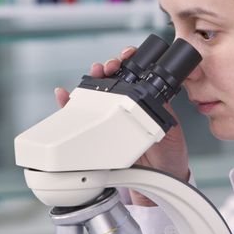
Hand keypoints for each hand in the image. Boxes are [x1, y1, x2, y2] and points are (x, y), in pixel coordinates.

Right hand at [54, 47, 189, 206]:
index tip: (127, 56)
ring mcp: (111, 117)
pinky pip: (78, 116)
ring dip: (91, 79)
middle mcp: (127, 105)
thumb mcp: (170, 130)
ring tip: (93, 74)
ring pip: (96, 93)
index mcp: (146, 100)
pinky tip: (63, 95)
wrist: (160, 177)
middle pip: (113, 79)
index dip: (130, 61)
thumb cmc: (168, 153)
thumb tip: (157, 95)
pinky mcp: (97, 132)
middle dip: (108, 67)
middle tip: (108, 67)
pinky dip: (68, 104)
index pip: (136, 74)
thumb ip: (163, 112)